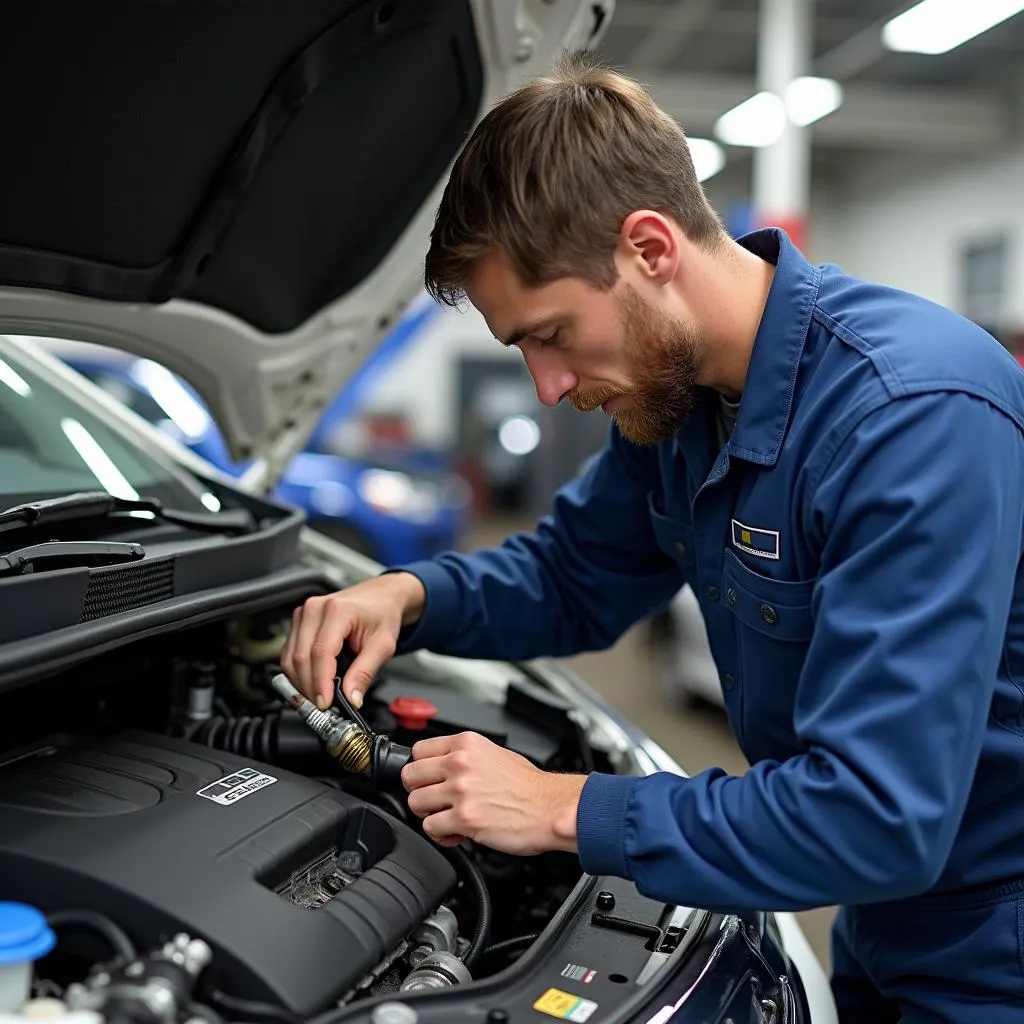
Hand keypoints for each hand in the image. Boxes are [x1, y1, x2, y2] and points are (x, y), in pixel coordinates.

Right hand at [280, 572, 425, 709]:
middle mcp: (315, 609)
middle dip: (310, 688)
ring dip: (302, 684)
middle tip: (325, 708)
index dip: (321, 683)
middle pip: (301, 658)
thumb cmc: (382, 614)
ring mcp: (303, 614)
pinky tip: (313, 684)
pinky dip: (298, 674)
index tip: (326, 703)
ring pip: (290, 659)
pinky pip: (289, 655)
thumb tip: (351, 698)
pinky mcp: (298, 623)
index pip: (321, 653)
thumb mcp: (384, 645)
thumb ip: (366, 672)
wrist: (380, 597)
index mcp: (337, 610)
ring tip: (320, 698)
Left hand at [401, 732, 585, 855]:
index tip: (427, 778)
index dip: (421, 768)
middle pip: (409, 776)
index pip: (418, 750)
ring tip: (447, 818)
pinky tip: (456, 833)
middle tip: (433, 800)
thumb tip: (443, 763)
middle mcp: (460, 764)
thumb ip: (466, 755)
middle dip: (419, 791)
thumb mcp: (496, 753)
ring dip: (428, 814)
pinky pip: (430, 828)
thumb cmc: (530, 786)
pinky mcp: (464, 819)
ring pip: (416, 803)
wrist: (550, 808)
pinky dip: (440, 835)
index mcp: (467, 744)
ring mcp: (460, 791)